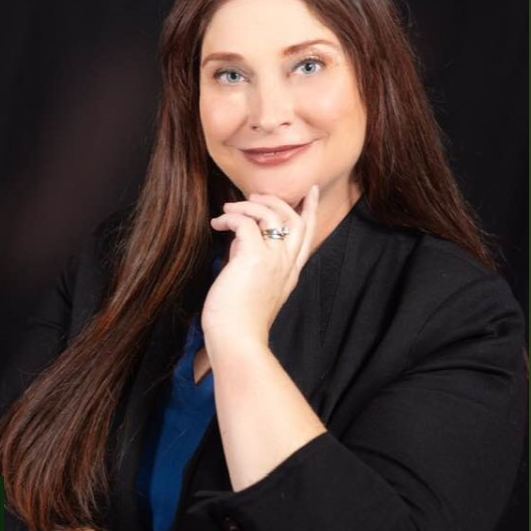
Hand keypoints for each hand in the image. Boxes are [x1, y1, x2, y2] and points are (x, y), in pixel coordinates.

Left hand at [202, 186, 319, 345]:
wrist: (237, 340)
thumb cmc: (238, 320)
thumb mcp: (250, 284)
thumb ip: (250, 258)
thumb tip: (239, 236)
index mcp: (290, 273)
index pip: (307, 234)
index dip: (310, 210)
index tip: (311, 191)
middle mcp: (287, 264)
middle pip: (294, 219)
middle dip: (277, 200)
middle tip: (255, 194)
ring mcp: (274, 261)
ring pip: (272, 215)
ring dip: (249, 206)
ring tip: (228, 210)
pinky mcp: (254, 258)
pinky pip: (246, 223)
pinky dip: (231, 218)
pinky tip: (219, 223)